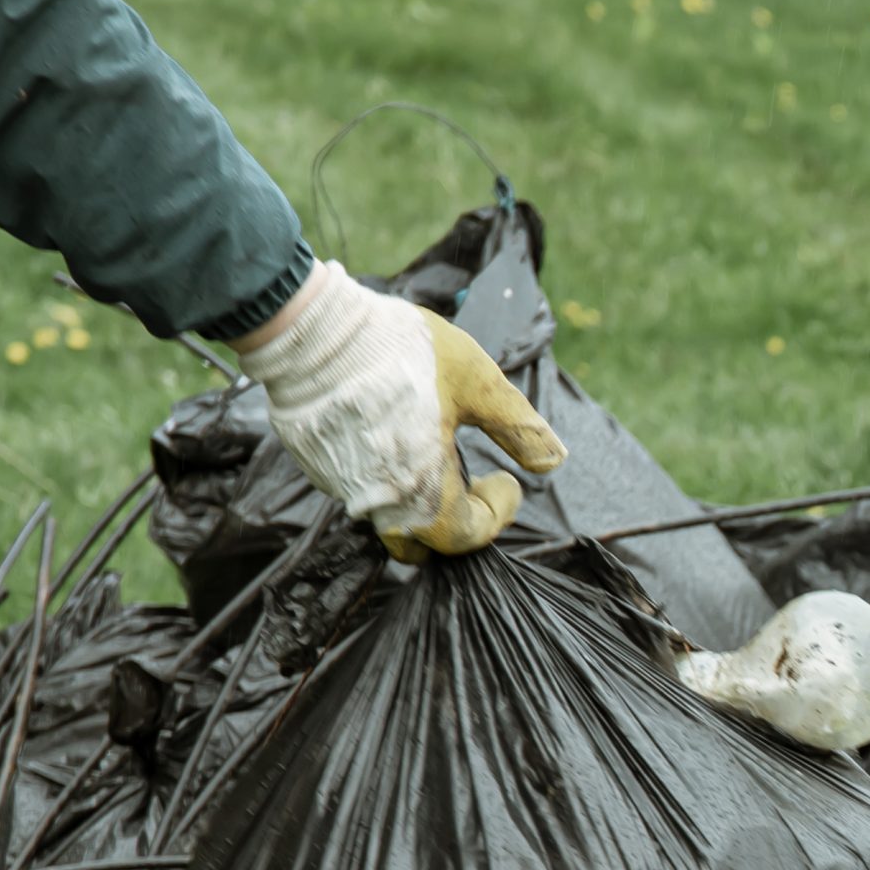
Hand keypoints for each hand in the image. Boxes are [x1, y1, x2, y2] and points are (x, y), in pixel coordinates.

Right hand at [233, 262, 565, 558]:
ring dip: (420, 494)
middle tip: (471, 474)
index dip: (496, 514)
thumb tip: (555, 462)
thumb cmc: (402, 353)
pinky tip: (394, 428)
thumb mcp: (478, 382)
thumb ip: (519, 427)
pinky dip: (386, 473)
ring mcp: (343, 488)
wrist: (314, 330)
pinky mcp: (318, 466)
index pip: (465, 537)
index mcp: (423, 493)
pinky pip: (360, 488)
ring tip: (435, 443)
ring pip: (389, 515)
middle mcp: (380, 504)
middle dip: (456, 518)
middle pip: (424, 540)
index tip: (507, 478)